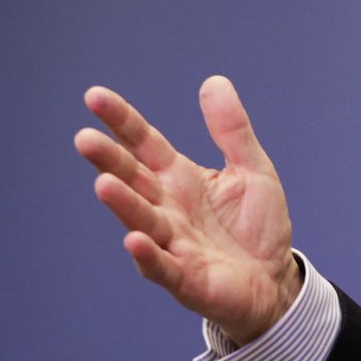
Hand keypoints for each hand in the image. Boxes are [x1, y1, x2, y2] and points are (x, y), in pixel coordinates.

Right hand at [75, 76, 300, 345]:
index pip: (143, 144)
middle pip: (133, 179)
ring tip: (104, 184)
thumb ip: (232, 130)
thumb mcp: (253, 169)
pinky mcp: (185, 278)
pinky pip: (162, 267)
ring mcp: (172, 243)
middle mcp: (167, 207)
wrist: (275, 279)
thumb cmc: (256, 225)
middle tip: (85, 139)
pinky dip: (148, 255)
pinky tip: (135, 241)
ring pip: (142, 220)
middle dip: (110, 161)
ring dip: (123, 204)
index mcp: (178, 178)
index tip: (94, 96)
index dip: (121, 121)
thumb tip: (214, 81)